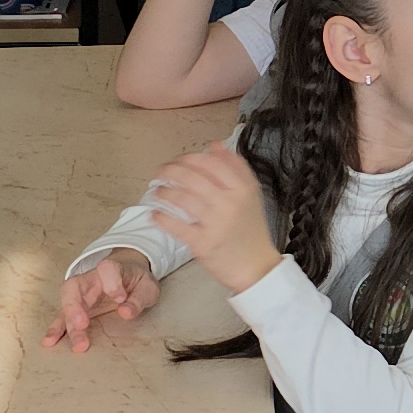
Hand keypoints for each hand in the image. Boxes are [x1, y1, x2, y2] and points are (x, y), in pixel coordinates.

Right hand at [45, 248, 158, 349]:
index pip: (107, 269)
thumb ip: (139, 298)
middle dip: (75, 306)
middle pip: (75, 286)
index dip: (112, 282)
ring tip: (77, 343)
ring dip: (68, 324)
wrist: (128, 274)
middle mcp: (91, 280)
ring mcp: (81, 294)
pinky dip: (56, 329)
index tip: (120, 298)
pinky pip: (62, 316)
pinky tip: (49, 341)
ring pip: (67, 304)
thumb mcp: (147, 287)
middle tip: (82, 325)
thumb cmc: (136, 281)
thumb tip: (125, 312)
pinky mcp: (77, 308)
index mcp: (112, 269)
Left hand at [141, 144, 282, 293]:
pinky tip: (155, 214)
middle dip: (171, 171)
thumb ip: (235, 168)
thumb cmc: (251, 230)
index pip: (212, 162)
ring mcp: (216, 223)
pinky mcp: (203, 243)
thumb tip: (215, 146)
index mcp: (244, 188)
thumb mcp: (250, 195)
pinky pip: (176, 226)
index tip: (180, 159)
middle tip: (161, 172)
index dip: (190, 158)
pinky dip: (161, 218)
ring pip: (182, 198)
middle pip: (194, 177)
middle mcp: (231, 203)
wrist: (256, 267)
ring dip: (164, 192)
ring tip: (157, 190)